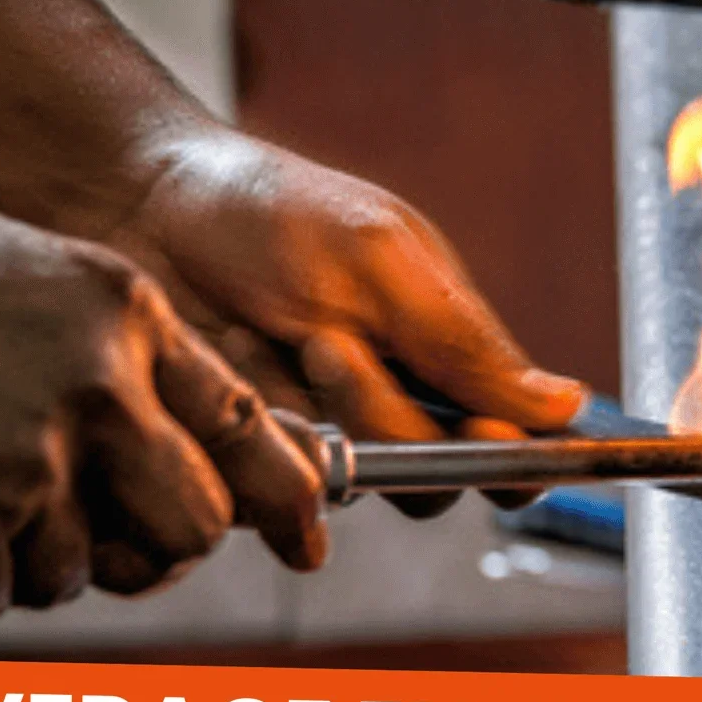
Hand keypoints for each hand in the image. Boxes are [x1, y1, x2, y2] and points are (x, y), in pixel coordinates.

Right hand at [0, 197, 325, 621]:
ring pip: (81, 573)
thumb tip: (195, 452)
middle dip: (154, 550)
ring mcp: (30, 460)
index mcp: (121, 312)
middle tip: (90, 538)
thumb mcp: (18, 280)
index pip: (245, 424)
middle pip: (195, 526)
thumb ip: (112, 357)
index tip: (308, 536)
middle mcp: (96, 384)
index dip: (287, 495)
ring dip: (18, 557)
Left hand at [102, 129, 585, 513]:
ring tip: (266, 339)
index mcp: (448, 357)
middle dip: (385, 416)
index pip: (515, 443)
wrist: (135, 205)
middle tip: (329, 344)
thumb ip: (467, 342)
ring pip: (355, 487)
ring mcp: (322, 438)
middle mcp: (394, 409)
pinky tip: (226, 372)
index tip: (481, 432)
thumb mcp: (382, 258)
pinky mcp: (251, 462)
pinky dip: (250, 442)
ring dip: (315, 421)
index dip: (512, 456)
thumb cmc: (267, 212)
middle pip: (435, 479)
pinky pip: (271, 496)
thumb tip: (567, 406)